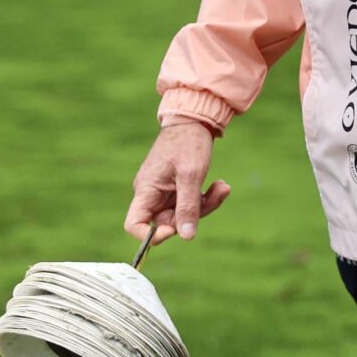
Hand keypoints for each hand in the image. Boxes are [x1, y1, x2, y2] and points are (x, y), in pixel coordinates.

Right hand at [124, 122, 231, 245]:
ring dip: (205, 205)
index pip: (134, 224)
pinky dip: (206, 198)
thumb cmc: (188, 142)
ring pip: (182, 214)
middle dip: (192, 215)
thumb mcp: (191, 175)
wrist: (195, 120)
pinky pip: (190, 203)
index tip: (174, 230)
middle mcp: (152, 193)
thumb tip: (186, 236)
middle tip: (214, 197)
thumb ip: (188, 206)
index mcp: (146, 190)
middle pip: (166, 222)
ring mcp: (164, 191)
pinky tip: (221, 185)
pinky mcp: (177, 188)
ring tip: (222, 187)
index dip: (150, 235)